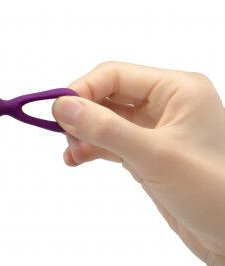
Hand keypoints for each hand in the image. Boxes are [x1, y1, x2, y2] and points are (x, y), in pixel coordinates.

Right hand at [52, 61, 224, 265]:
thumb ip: (105, 128)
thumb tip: (61, 106)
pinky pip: (110, 140)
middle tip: (63, 137)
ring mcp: (156, 129)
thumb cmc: (210, 191)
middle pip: (107, 94)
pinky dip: (91, 148)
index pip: (114, 74)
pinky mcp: (148, 152)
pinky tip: (76, 160)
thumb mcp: (154, 156)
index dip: (82, 90)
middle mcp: (167, 103)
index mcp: (177, 89)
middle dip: (81, 114)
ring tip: (71, 153)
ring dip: (83, 133)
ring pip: (105, 118)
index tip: (55, 113)